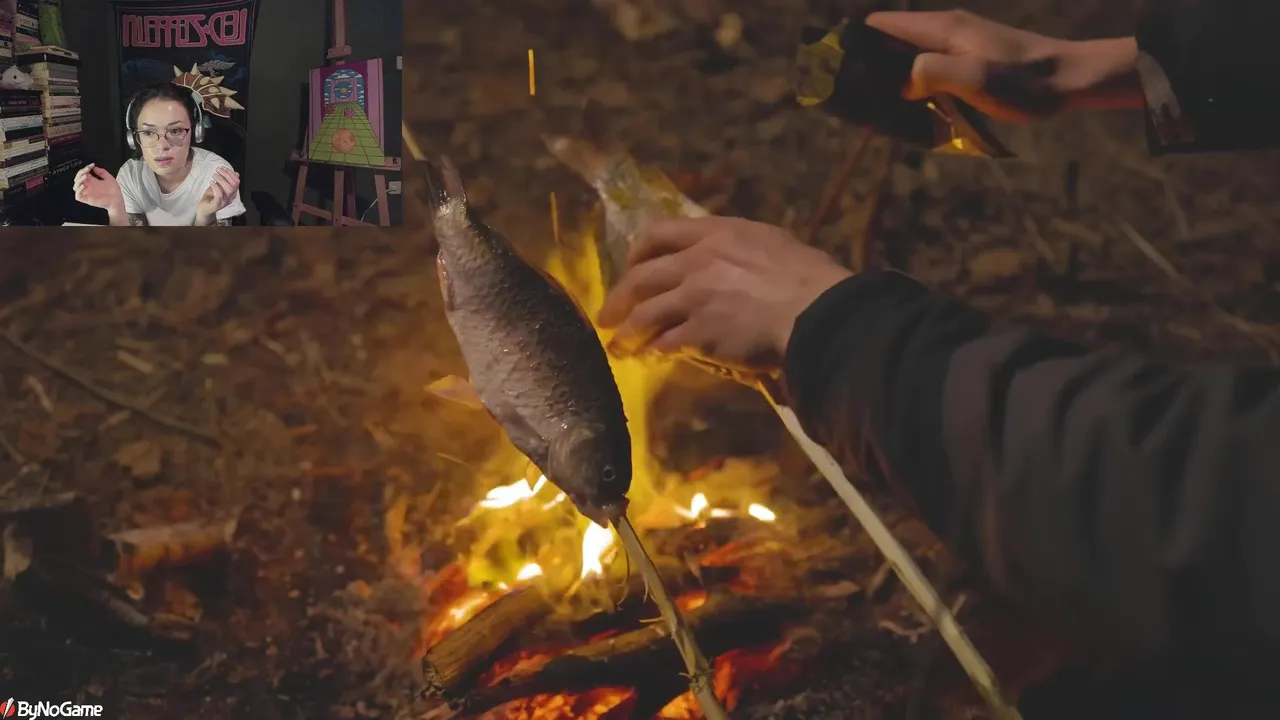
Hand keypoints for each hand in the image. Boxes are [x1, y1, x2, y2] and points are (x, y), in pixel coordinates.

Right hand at [73, 164, 122, 211]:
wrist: (117, 200)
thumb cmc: (114, 191)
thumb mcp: (109, 178)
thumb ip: (102, 172)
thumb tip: (95, 167)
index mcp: (92, 182)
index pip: (83, 174)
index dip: (85, 168)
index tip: (91, 165)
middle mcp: (88, 187)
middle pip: (77, 179)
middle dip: (80, 173)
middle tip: (86, 170)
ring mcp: (87, 193)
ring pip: (75, 187)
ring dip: (78, 180)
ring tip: (85, 176)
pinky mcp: (87, 199)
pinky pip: (78, 196)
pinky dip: (78, 190)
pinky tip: (83, 186)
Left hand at [196, 168, 240, 220]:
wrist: (204, 209)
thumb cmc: (211, 197)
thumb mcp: (219, 186)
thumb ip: (226, 180)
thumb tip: (236, 173)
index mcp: (232, 193)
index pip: (237, 181)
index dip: (231, 173)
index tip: (223, 168)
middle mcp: (230, 197)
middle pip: (234, 184)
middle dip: (226, 174)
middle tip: (217, 170)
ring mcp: (224, 202)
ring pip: (228, 189)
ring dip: (221, 180)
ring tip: (214, 175)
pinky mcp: (217, 205)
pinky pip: (219, 195)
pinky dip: (215, 187)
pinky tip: (211, 182)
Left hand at [596, 217, 851, 373]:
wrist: (816, 312)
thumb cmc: (806, 275)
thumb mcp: (768, 242)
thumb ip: (737, 246)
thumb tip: (726, 251)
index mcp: (715, 233)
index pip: (659, 233)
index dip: (637, 253)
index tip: (631, 269)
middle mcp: (697, 261)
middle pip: (640, 277)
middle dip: (617, 298)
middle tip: (607, 316)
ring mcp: (695, 298)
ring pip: (644, 314)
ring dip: (627, 332)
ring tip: (618, 347)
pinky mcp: (699, 333)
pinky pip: (665, 343)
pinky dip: (654, 351)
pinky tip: (652, 358)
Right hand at [867, 10, 1143, 121]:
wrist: (1069, 81)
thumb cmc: (1024, 82)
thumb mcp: (974, 78)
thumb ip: (931, 73)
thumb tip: (900, 81)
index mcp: (941, 29)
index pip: (880, 26)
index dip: (853, 46)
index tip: (834, 72)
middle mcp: (945, 30)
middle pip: (889, 42)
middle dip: (866, 68)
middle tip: (850, 101)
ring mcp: (958, 44)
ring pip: (907, 57)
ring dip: (889, 81)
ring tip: (872, 110)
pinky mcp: (968, 60)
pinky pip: (926, 69)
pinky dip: (911, 86)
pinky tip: (909, 110)